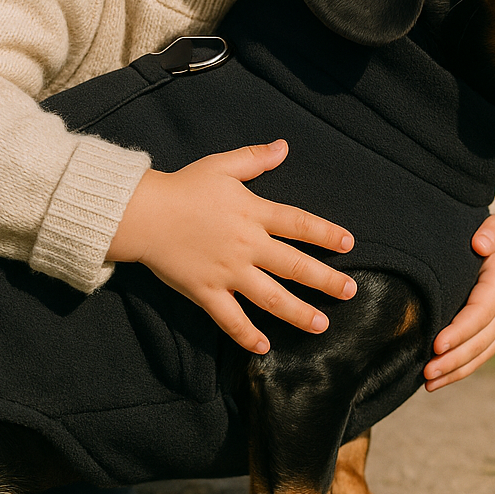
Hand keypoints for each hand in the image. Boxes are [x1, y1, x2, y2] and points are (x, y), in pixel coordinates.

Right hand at [108, 139, 355, 353]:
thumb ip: (255, 159)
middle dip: (325, 280)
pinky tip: (264, 346)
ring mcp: (227, 272)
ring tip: (322, 325)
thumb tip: (284, 146)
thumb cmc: (184, 187)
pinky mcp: (206, 292)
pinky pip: (230, 319)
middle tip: (351, 293)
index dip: (326, 234)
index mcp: (253, 213)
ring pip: (271, 297)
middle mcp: (246, 245)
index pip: (298, 224)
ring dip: (299, 313)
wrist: (144, 214)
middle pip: (294, 265)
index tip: (349, 244)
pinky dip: (247, 335)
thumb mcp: (221, 165)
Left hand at [423, 215, 494, 390]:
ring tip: (429, 382)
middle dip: (453, 359)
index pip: (479, 315)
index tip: (437, 344)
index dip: (459, 332)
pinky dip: (460, 370)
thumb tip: (479, 243)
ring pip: (479, 355)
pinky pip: (478, 356)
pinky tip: (438, 380)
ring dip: (454, 371)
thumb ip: (491, 232)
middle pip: (478, 343)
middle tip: (427, 370)